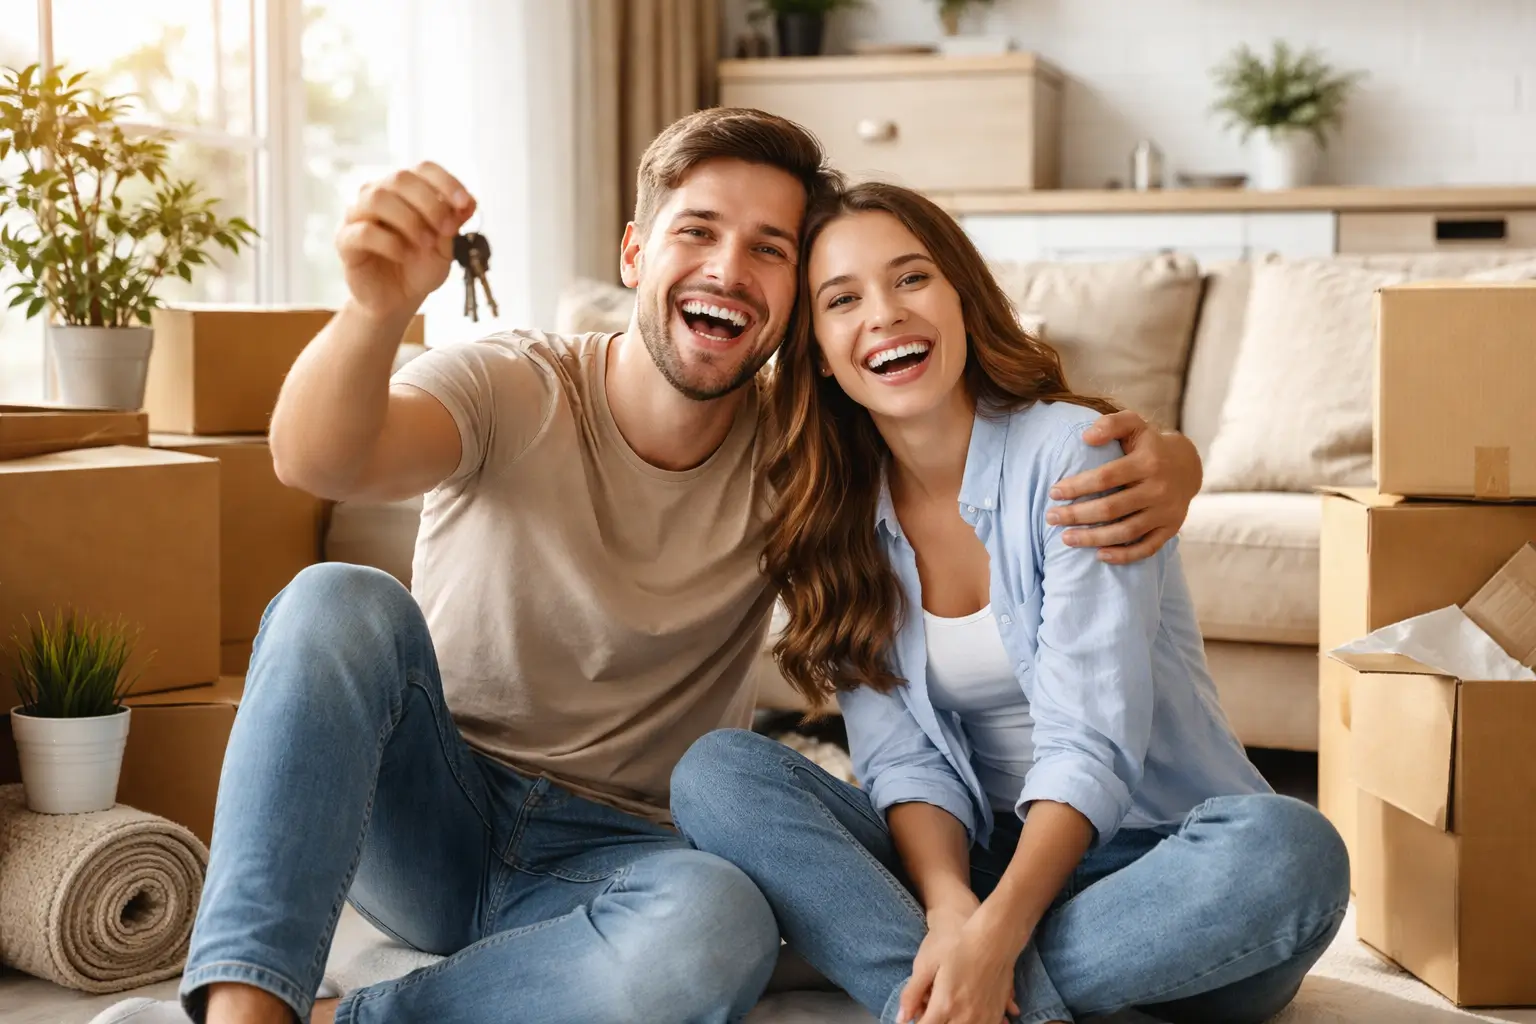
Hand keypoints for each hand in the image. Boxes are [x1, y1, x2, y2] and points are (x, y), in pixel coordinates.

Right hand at [336, 162, 476, 319]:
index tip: (465, 204)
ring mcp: (358, 215)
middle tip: (447, 230)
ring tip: (426, 244)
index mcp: (404, 191)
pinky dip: (390, 243)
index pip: (423, 169)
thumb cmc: (419, 268)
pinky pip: (364, 231)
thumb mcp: (446, 247)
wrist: (397, 300)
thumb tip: (471, 201)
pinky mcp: (345, 240)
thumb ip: (454, 223)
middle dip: (431, 204)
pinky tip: (404, 256)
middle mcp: (378, 195)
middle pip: (400, 178)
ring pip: (378, 198)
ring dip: (409, 220)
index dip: (446, 182)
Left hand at [900, 907, 1019, 1023]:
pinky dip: (974, 1023)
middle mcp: (965, 1017)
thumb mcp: (926, 963)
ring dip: (953, 1023)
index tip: (917, 1016)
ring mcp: (983, 1017)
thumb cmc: (957, 944)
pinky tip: (969, 1015)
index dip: (918, 1023)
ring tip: (947, 1009)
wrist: (994, 935)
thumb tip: (901, 1018)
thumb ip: (912, 993)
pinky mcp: (996, 1012)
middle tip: (930, 1009)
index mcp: (945, 1005)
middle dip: (933, 1022)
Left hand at [1046, 410, 1201, 563]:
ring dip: (1093, 538)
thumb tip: (1086, 437)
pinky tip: (1099, 555)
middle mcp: (1159, 489)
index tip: (1054, 492)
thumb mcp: (1133, 424)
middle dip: (1077, 515)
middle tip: (1051, 518)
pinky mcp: (1170, 529)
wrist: (1187, 466)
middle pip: (1112, 508)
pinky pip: (1146, 548)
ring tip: (1066, 539)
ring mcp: (1166, 511)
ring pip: (1126, 532)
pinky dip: (1123, 556)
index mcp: (1147, 462)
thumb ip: (1110, 424)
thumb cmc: (1148, 445)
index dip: (1078, 486)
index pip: (1106, 477)